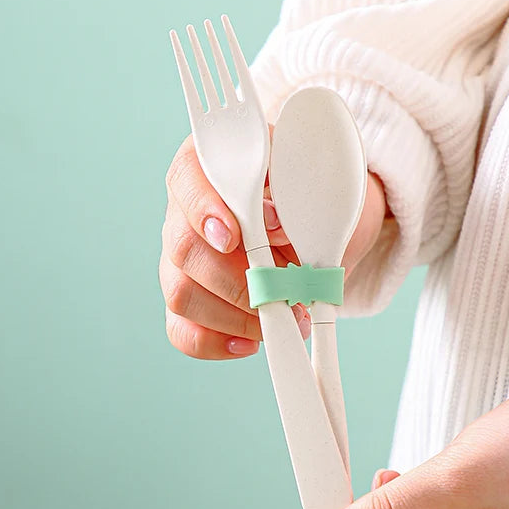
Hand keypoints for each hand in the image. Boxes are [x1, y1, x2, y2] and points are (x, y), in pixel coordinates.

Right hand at [159, 132, 386, 358]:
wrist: (326, 219)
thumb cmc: (313, 189)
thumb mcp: (314, 174)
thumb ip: (291, 190)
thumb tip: (273, 224)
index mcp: (208, 165)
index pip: (186, 181)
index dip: (204, 211)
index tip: (234, 237)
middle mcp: (185, 212)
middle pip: (183, 248)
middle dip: (238, 278)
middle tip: (284, 289)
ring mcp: (183, 260)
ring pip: (181, 294)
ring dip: (236, 315)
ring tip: (287, 314)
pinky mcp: (193, 299)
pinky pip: (184, 330)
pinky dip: (217, 342)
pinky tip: (250, 341)